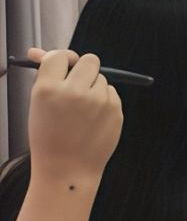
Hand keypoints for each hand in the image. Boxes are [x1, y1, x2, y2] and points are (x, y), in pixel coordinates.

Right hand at [24, 48, 123, 186]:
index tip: (62, 66)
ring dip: (93, 87)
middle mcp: (74, 91)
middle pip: (89, 60)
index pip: (58, 56)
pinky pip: (111, 93)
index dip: (61, 59)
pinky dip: (104, 100)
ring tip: (81, 110)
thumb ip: (45, 77)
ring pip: (102, 78)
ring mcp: (98, 100)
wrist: (66, 169)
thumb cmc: (49, 137)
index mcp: (47, 89)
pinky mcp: (115, 109)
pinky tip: (92, 119)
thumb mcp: (37, 105)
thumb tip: (39, 52)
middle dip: (83, 68)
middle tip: (77, 82)